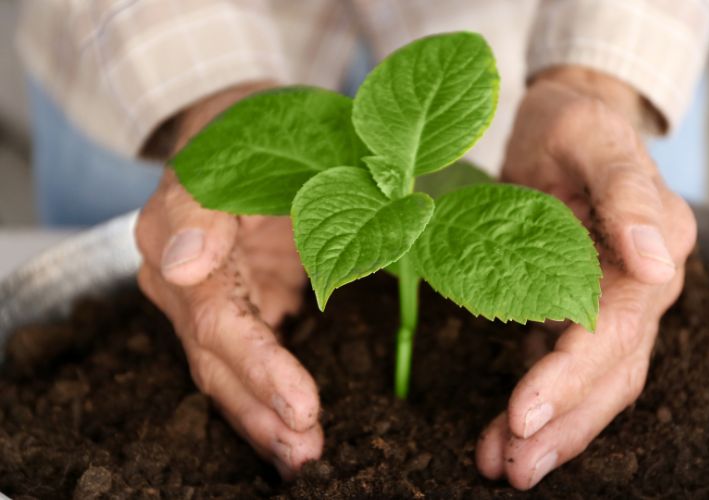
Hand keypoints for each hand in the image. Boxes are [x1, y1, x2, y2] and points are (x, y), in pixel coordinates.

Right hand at [135, 83, 321, 478]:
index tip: (299, 401)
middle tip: (310, 443)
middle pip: (215, 353)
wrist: (250, 125)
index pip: (215, 311)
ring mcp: (201, 296)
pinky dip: (264, 400)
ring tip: (304, 456)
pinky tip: (291, 438)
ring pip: (221, 369)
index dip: (259, 361)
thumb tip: (180, 266)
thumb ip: (215, 198)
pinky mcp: (231, 306)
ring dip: (260, 418)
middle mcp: (177, 272)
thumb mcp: (252, 138)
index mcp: (176, 225)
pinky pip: (240, 363)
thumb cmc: (257, 124)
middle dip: (264, 404)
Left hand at [475, 67, 696, 488]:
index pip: (615, 329)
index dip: (570, 375)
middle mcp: (642, 285)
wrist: (565, 122)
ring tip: (506, 467)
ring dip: (555, 430)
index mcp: (653, 247)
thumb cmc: (574, 123)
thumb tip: (655, 260)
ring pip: (595, 383)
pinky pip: (567, 366)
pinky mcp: (583, 308)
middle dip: (561, 423)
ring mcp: (616, 302)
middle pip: (610, 372)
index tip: (522, 412)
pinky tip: (505, 432)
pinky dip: (541, 404)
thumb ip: (626, 191)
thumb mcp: (592, 136)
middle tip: (513, 466)